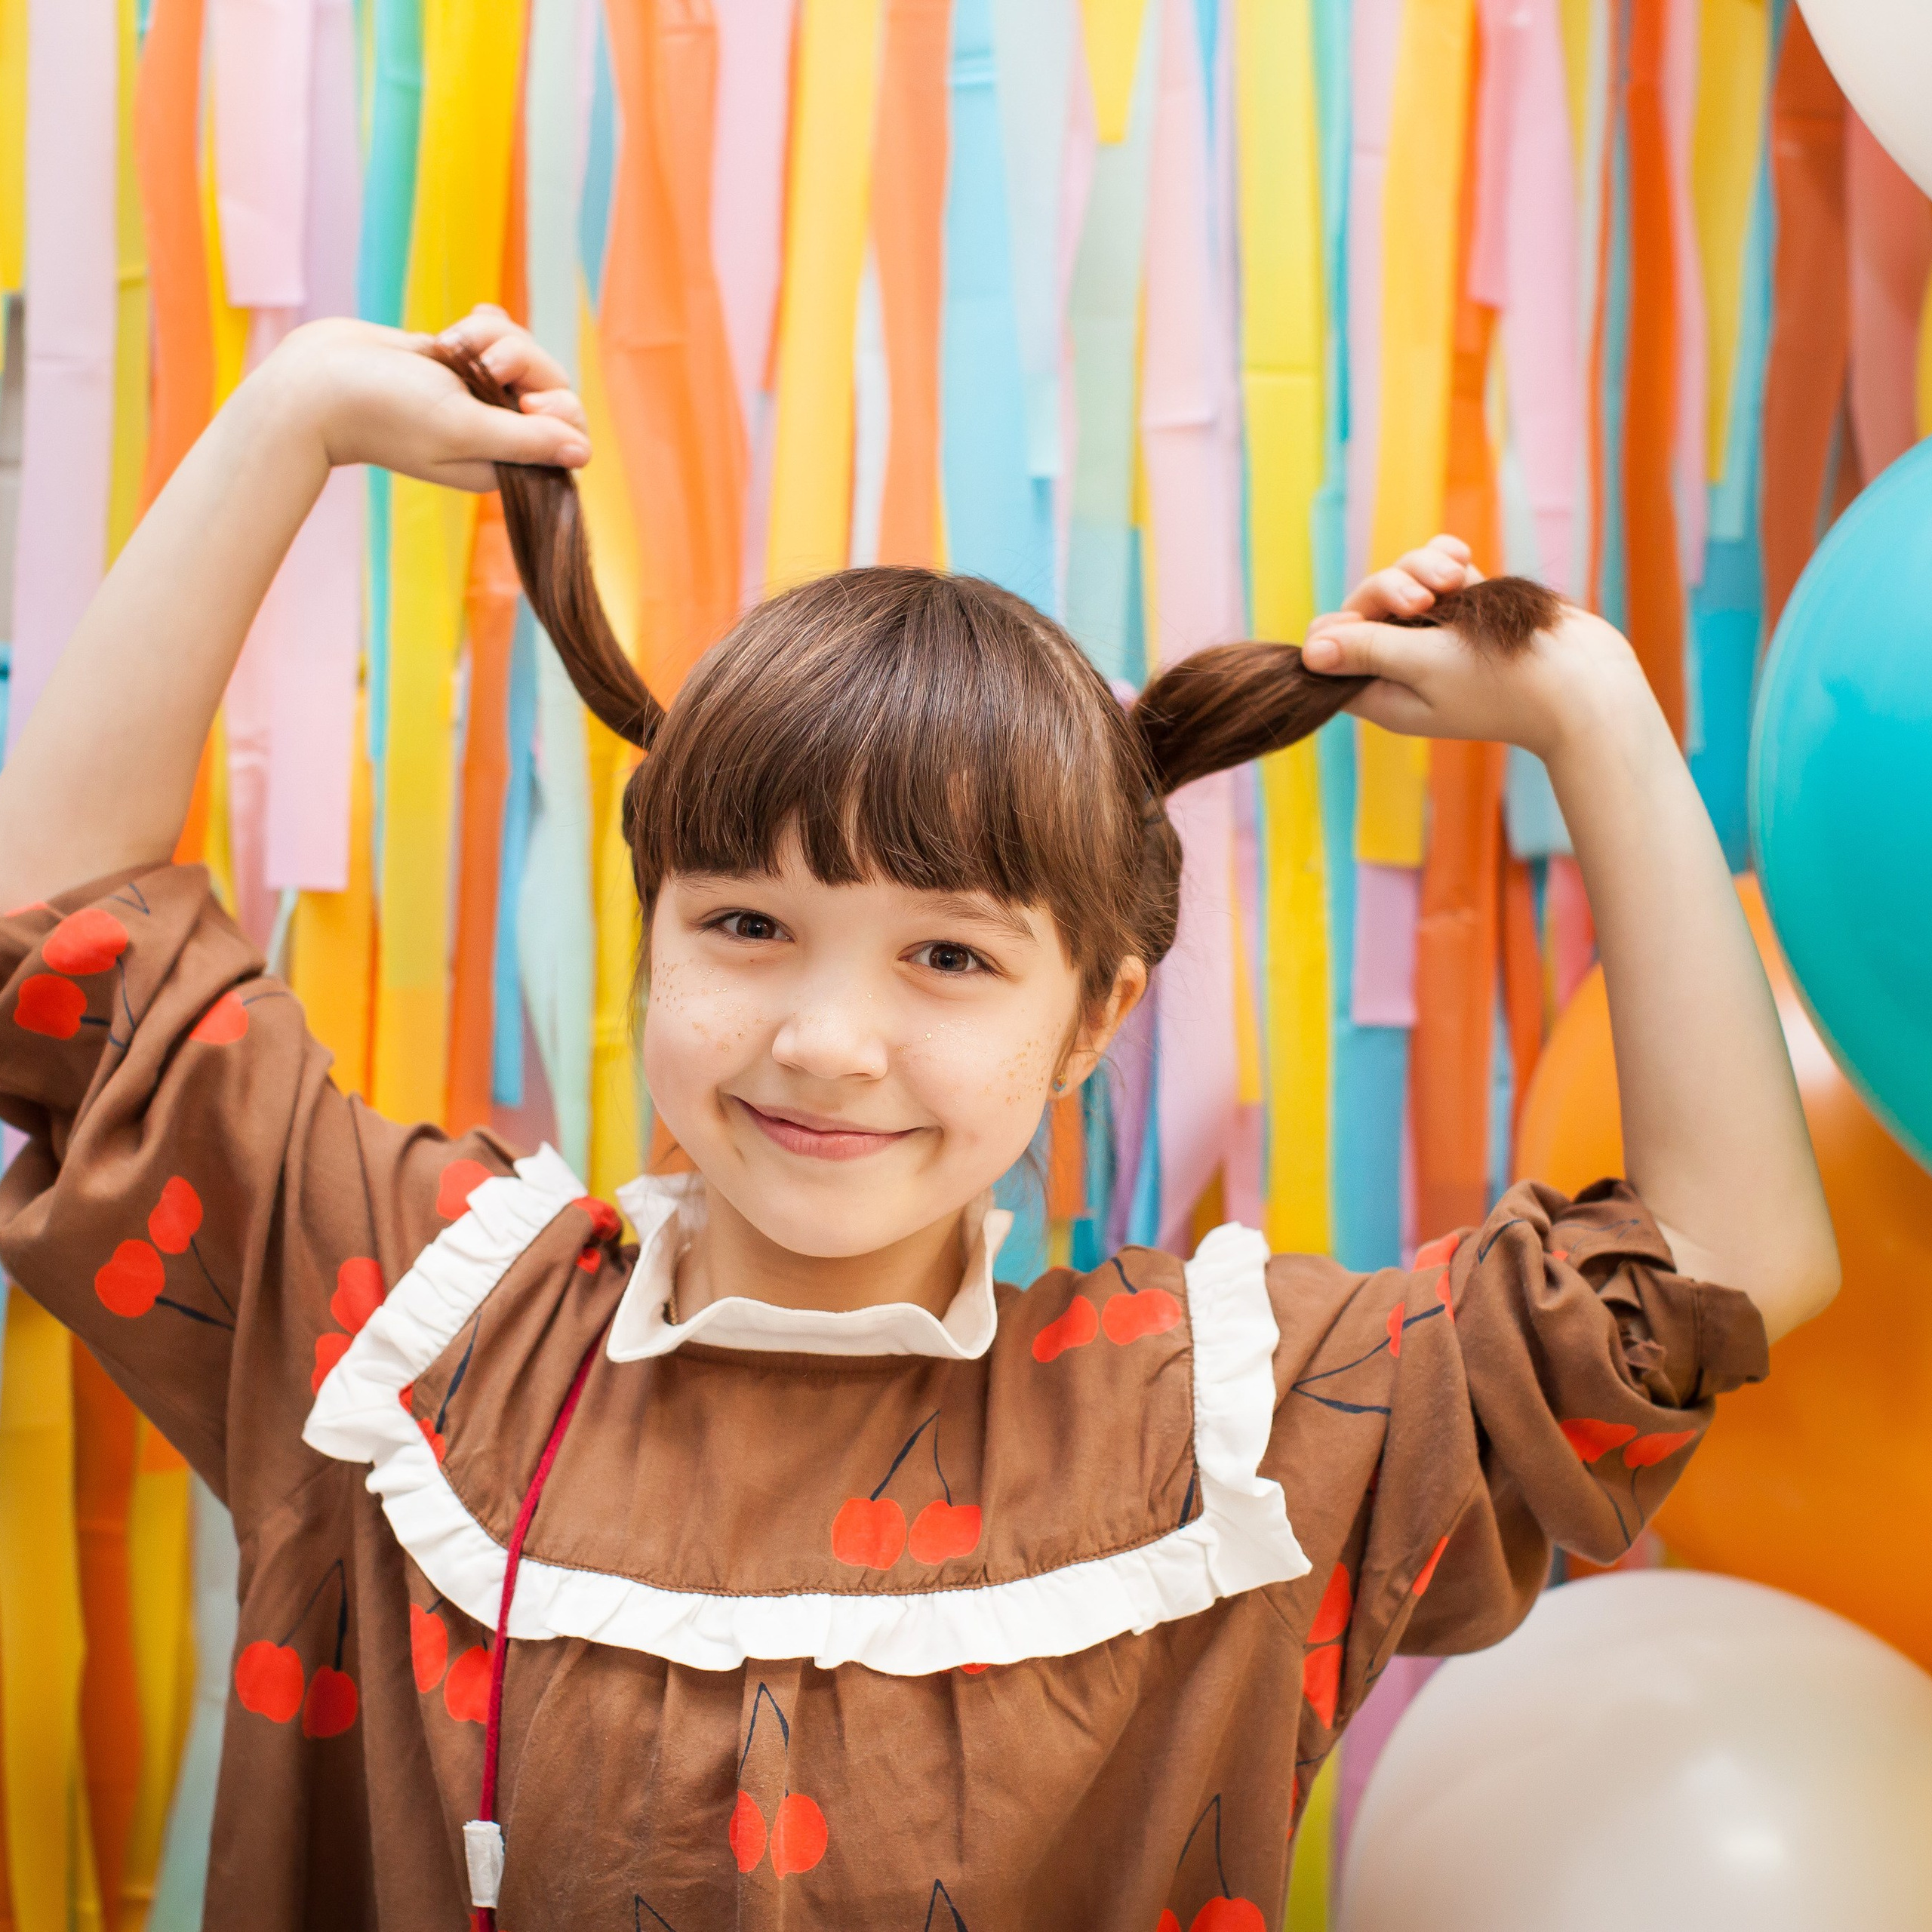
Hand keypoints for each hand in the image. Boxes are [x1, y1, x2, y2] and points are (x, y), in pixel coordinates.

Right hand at [267, 305, 590, 492]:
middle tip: (485, 360)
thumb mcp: (464, 428)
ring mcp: (477, 397)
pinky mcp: (457, 365)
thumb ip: (526, 442)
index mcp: (504, 461)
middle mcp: (495, 432)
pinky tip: (459, 329)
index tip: (526, 397)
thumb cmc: (386, 409)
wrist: (317, 381)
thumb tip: (582, 453)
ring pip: (521, 354)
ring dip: (494, 338)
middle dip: (522, 358)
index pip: (568, 433)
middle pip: (549, 384)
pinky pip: (494, 339)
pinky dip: (481, 328)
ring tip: (451, 344)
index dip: (559, 406)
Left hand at [1302, 538, 1656, 761]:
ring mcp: (1436, 638)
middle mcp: (1403, 667)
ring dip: (1422, 570)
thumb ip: (1367, 651)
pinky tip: (1462, 559)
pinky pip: (1438, 573)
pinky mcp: (1467, 612)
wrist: (1585, 681)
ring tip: (1456, 577)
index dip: (1341, 627)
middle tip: (1424, 597)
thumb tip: (1309, 652)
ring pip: (1402, 583)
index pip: (1331, 654)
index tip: (1369, 621)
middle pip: (1364, 610)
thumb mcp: (1424, 665)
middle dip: (1388, 589)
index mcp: (1383, 693)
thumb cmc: (1504, 681)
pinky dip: (1445, 560)